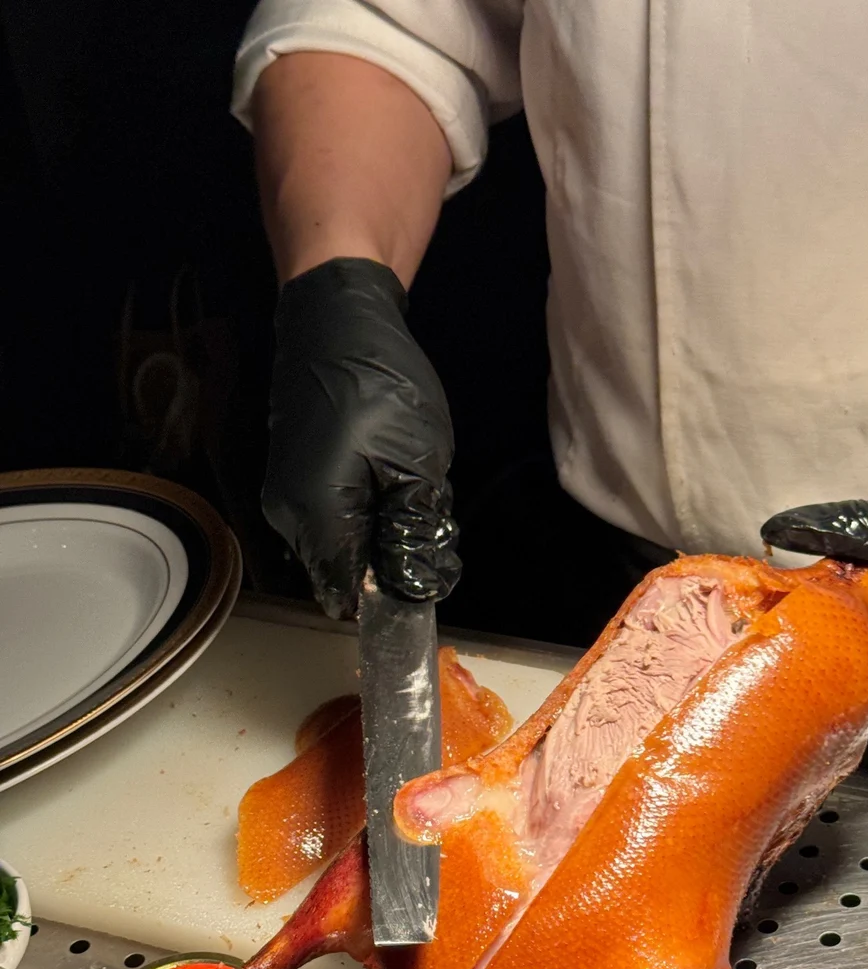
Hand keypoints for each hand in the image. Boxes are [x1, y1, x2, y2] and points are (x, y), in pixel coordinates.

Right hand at [263, 257, 459, 617]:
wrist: (335, 318)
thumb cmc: (377, 385)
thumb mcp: (417, 465)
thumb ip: (415, 534)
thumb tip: (417, 586)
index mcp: (317, 518)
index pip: (349, 597)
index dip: (389, 602)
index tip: (425, 582)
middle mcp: (290, 517)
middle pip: (347, 575)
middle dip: (393, 561)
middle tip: (429, 515)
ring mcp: (288, 497)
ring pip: (346, 548)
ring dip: (385, 533)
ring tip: (412, 484)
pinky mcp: (297, 479)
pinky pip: (337, 520)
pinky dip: (371, 511)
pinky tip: (392, 474)